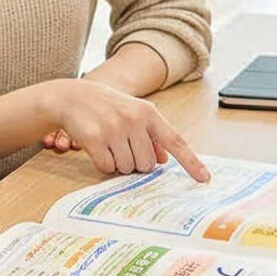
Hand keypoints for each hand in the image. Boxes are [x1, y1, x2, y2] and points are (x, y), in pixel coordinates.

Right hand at [42, 79, 209, 180]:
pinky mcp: (95, 138)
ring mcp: (114, 129)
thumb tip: (164, 160)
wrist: (72, 96)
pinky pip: (107, 167)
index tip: (204, 179)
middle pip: (146, 164)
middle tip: (123, 146)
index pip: (175, 141)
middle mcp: (134, 119)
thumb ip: (151, 136)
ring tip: (109, 144)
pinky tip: (98, 147)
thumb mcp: (133, 113)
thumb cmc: (107, 107)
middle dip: (135, 162)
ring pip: (126, 167)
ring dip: (118, 163)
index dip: (191, 162)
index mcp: (148, 113)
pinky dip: (103, 163)